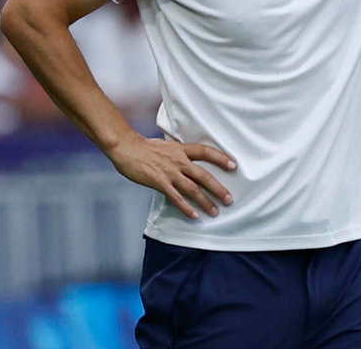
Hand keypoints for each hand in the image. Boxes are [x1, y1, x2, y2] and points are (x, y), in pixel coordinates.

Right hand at [107, 133, 236, 219]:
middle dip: (218, 188)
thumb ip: (180, 153)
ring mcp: (170, 173)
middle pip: (203, 175)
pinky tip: (194, 215)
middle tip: (229, 199)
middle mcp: (179, 161)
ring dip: (205, 201)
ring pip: (192, 189)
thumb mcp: (168, 145)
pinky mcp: (159, 182)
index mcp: (182, 149)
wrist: (127, 148)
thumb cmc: (146, 147)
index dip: (221, 158)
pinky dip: (186, 207)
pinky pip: (176, 197)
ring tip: (215, 211)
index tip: (234, 165)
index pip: (206, 152)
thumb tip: (190, 160)